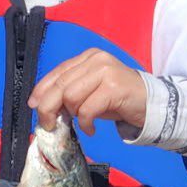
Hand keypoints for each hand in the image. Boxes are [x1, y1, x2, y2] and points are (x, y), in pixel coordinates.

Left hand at [27, 49, 147, 134]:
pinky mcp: (114, 87)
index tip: (33, 105)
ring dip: (72, 115)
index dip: (41, 90)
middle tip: (48, 125)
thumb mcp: (91, 92)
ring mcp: (106, 71)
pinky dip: (85, 123)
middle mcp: (96, 59)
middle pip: (60, 85)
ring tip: (81, 123)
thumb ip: (71, 93)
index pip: (58, 72)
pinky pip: (88, 109)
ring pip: (71, 96)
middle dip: (49, 107)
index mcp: (88, 57)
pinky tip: (91, 129)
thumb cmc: (119, 99)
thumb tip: (43, 106)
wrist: (152, 104)